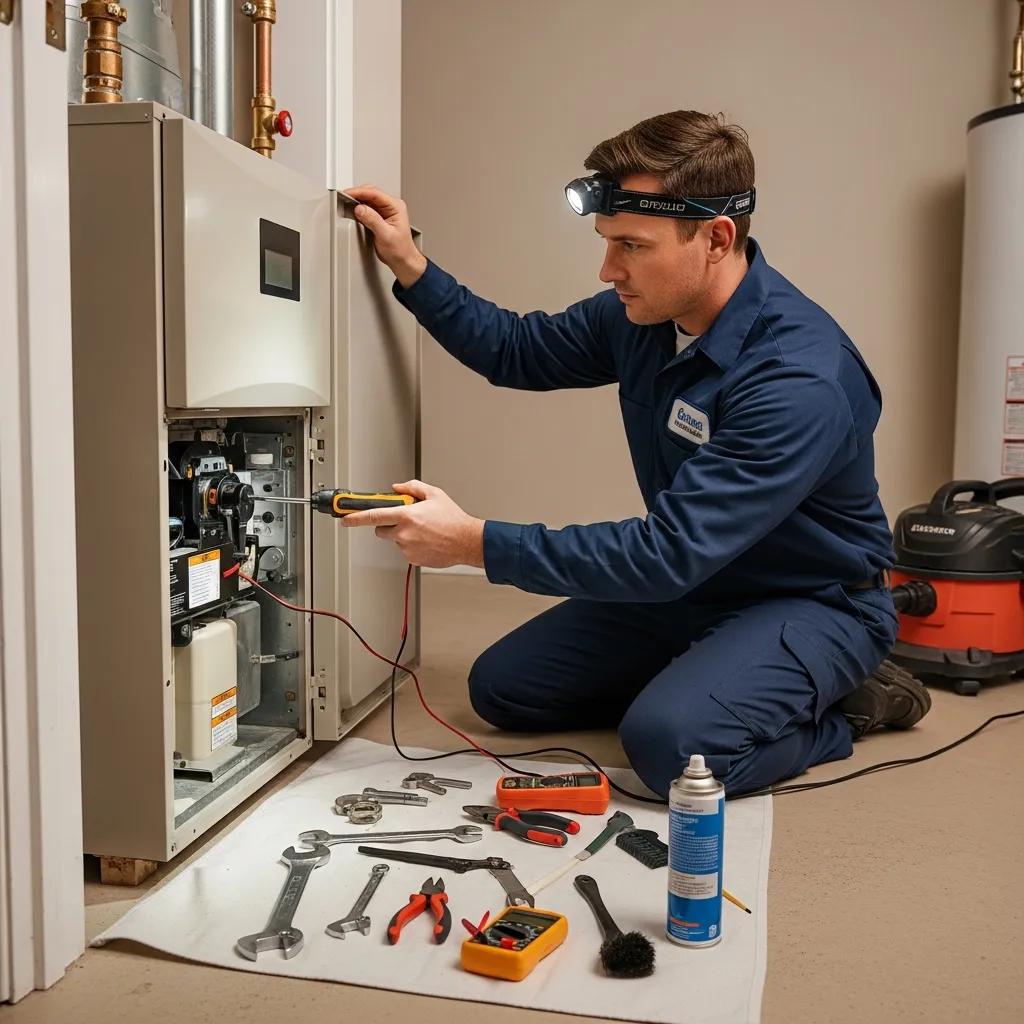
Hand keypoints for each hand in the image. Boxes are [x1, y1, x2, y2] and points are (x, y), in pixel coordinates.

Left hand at [340, 480, 484, 569]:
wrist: (467, 541)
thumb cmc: (453, 519)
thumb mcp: (435, 494)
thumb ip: (412, 487)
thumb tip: (398, 487)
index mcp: (407, 515)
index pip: (374, 515)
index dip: (355, 517)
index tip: (344, 518)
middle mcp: (404, 533)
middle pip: (381, 530)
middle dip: (388, 524)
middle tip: (404, 520)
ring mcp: (407, 548)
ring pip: (395, 541)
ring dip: (403, 536)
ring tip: (424, 531)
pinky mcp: (413, 559)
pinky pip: (405, 551)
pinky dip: (412, 546)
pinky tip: (427, 541)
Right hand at [344, 184, 426, 287]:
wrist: (403, 261)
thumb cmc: (400, 250)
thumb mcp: (385, 235)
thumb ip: (372, 220)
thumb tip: (360, 208)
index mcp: (396, 206)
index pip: (375, 193)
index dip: (359, 192)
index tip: (347, 194)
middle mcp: (391, 206)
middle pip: (370, 193)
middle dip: (356, 194)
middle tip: (343, 198)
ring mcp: (385, 211)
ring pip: (367, 200)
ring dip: (356, 201)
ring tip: (346, 204)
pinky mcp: (379, 217)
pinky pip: (366, 208)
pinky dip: (358, 209)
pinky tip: (353, 212)